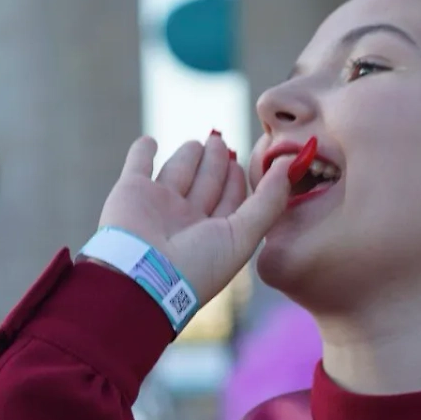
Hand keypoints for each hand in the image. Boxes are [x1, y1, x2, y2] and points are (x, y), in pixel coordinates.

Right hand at [96, 133, 292, 304]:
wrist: (141, 277)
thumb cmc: (197, 266)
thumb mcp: (243, 236)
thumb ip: (269, 202)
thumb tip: (289, 164)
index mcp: (213, 233)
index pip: (230, 200)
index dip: (238, 182)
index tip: (246, 162)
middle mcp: (186, 218)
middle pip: (205, 182)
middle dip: (215, 162)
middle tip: (221, 143)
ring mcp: (158, 204)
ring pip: (178, 171)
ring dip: (189, 156)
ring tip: (200, 143)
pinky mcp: (131, 191)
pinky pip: (138, 164)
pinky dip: (143, 151)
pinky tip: (149, 142)